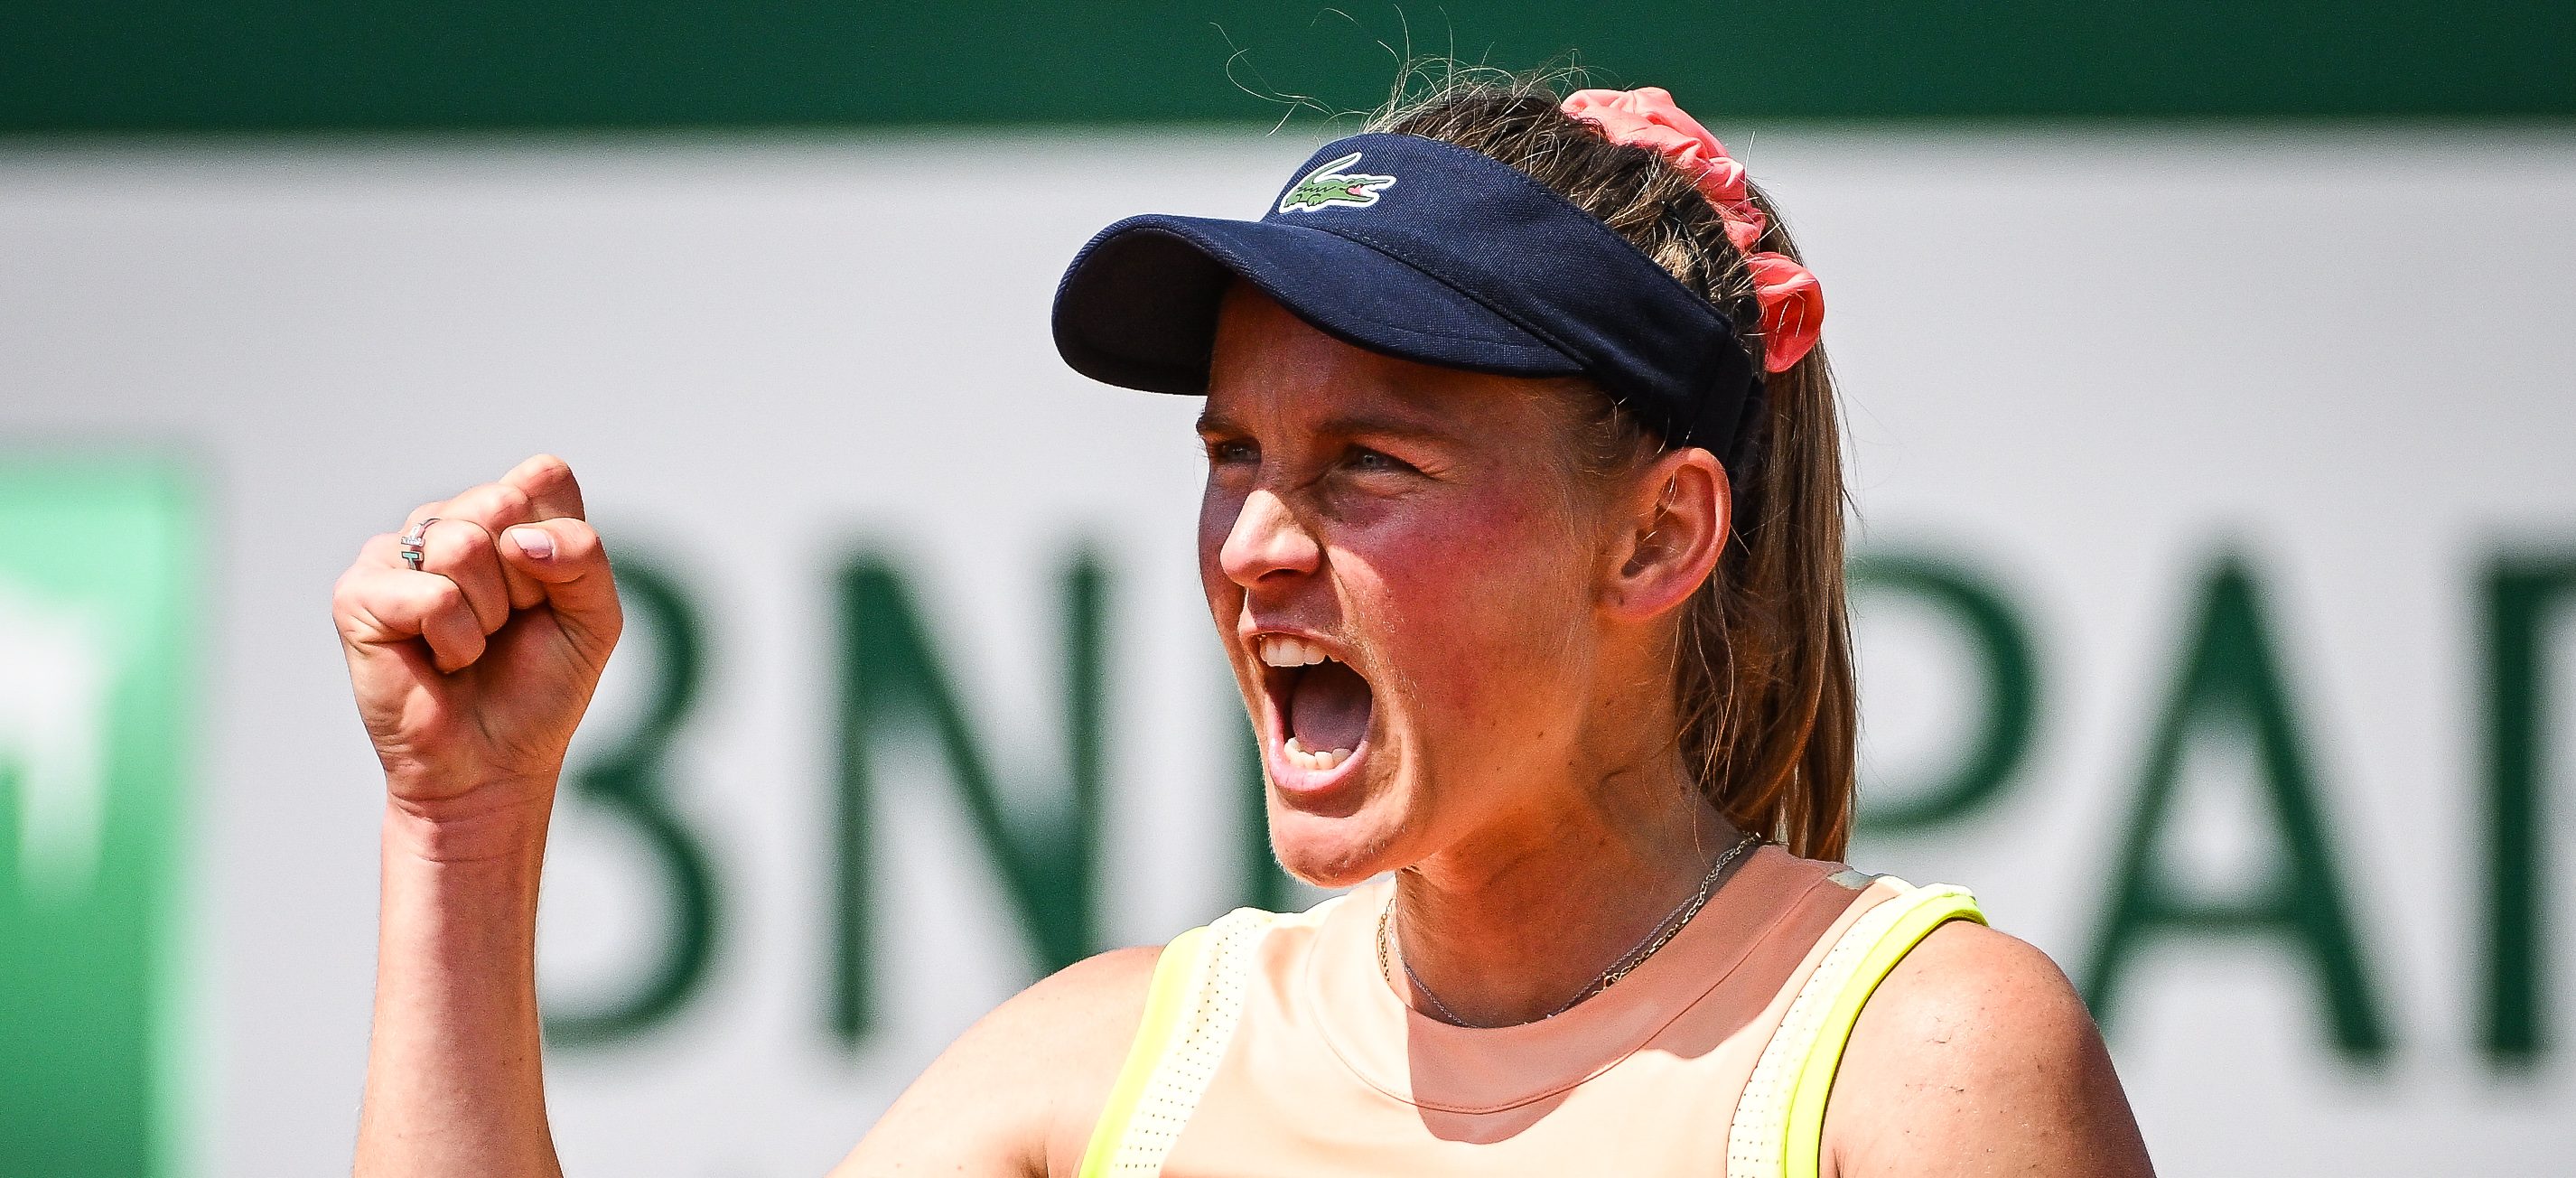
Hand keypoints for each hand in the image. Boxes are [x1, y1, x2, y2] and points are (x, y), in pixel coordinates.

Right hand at [333, 454, 621, 820]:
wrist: (494, 763)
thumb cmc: (539, 687)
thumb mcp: (594, 616)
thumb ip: (583, 557)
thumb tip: (518, 537)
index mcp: (500, 515)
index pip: (543, 476)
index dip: (559, 541)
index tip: (546, 594)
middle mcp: (444, 522)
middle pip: (502, 502)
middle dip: (524, 581)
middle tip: (506, 626)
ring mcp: (395, 554)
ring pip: (464, 545)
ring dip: (488, 615)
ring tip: (472, 644)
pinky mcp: (358, 595)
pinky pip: (431, 596)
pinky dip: (455, 642)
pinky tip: (439, 661)